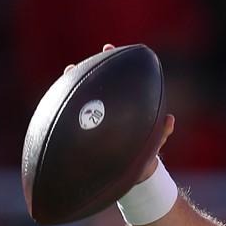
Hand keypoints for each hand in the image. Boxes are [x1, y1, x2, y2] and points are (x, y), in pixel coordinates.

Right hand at [65, 44, 174, 182]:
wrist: (129, 177)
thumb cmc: (143, 158)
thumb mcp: (154, 144)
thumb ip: (161, 133)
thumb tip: (169, 120)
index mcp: (125, 109)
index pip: (120, 82)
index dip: (116, 63)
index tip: (111, 48)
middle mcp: (109, 110)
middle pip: (101, 83)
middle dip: (95, 66)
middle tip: (97, 53)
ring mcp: (95, 119)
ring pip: (83, 98)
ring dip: (74, 83)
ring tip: (70, 70)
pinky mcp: (84, 132)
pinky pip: (73, 119)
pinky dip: (65, 109)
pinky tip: (56, 103)